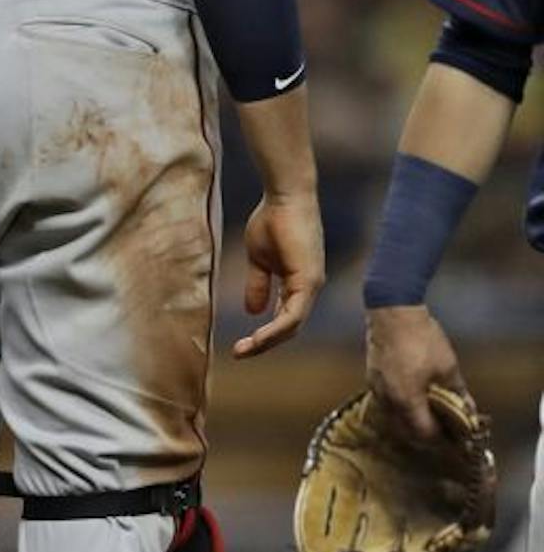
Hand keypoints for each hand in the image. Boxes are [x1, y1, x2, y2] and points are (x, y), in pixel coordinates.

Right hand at [233, 192, 324, 357]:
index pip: (284, 318)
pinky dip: (276, 328)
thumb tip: (253, 311)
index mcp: (297, 284)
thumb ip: (258, 284)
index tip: (240, 344)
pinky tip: (259, 336)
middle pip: (289, 327)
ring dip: (268, 341)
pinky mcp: (309, 280)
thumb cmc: (272, 221)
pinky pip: (294, 314)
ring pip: (292, 325)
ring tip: (244, 349)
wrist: (283, 197)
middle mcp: (309, 289)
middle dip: (264, 343)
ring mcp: (311, 285)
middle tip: (239, 353)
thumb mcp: (259, 259)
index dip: (264, 334)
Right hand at [366, 306, 468, 442]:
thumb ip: (458, 393)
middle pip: (405, 430)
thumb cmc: (422, 339)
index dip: (441, 439)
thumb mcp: (448, 367)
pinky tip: (414, 398)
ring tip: (431, 414)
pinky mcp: (372, 377)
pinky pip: (386, 402)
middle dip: (425, 434)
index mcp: (407, 400)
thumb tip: (469, 411)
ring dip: (411, 421)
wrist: (392, 311)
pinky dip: (400, 407)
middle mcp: (387, 399)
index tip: (455, 438)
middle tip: (445, 430)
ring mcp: (375, 388)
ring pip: (393, 417)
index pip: (424, 433)